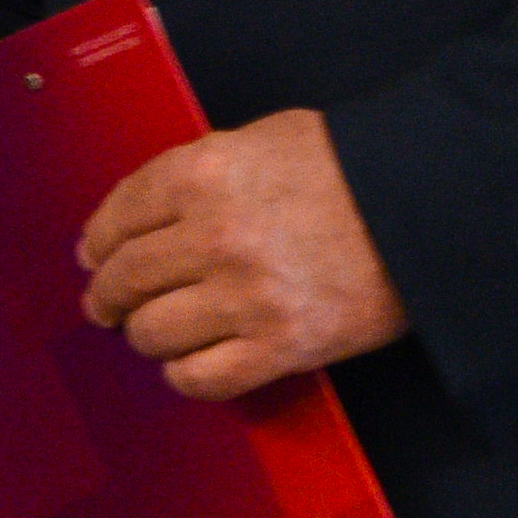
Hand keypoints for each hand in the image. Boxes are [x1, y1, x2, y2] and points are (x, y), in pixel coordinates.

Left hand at [77, 107, 407, 401]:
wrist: (425, 207)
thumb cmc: (353, 168)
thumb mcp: (262, 140)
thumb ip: (200, 172)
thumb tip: (146, 212)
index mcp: (203, 174)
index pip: (120, 214)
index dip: (97, 240)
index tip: (92, 255)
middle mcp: (213, 236)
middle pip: (125, 276)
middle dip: (107, 294)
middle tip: (104, 303)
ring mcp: (243, 297)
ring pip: (151, 331)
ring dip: (142, 334)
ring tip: (148, 331)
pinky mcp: (279, 346)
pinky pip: (201, 377)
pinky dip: (184, 374)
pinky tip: (186, 362)